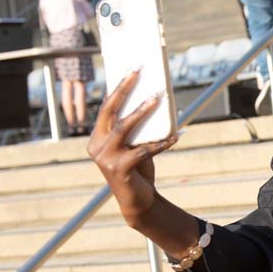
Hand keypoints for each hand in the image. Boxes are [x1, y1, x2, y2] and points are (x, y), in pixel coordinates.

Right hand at [87, 70, 177, 225]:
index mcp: (97, 137)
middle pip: (110, 111)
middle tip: (138, 72)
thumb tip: (154, 97)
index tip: (130, 70)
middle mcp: (97, 146)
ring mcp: (106, 159)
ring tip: (157, 97)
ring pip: (124, 128)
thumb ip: (136, 127)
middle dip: (124, 89)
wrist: (137, 201)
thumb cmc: (137, 167)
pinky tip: (175, 136)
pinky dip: (161, 142)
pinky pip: (144, 151)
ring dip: (142, 111)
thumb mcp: (133, 144)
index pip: (106, 107)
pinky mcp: (120, 170)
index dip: (117, 87)